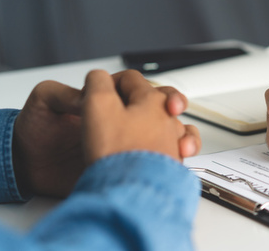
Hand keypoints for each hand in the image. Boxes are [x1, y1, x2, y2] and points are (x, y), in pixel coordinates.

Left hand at [13, 69, 199, 196]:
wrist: (30, 169)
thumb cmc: (36, 131)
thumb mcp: (44, 102)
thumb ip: (63, 93)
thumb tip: (87, 95)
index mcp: (105, 100)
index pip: (136, 87)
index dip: (149, 90)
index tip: (155, 97)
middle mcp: (120, 119)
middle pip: (159, 106)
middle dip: (173, 105)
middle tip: (174, 110)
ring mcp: (127, 142)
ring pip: (167, 131)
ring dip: (181, 132)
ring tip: (182, 142)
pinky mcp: (129, 163)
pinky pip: (160, 158)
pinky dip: (173, 157)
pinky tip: (177, 158)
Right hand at [81, 70, 199, 163]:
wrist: (133, 191)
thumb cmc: (118, 151)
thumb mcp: (98, 105)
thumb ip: (97, 83)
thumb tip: (99, 77)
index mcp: (152, 100)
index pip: (130, 79)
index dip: (107, 83)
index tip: (93, 95)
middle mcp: (169, 119)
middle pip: (155, 99)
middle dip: (137, 99)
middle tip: (120, 105)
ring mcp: (173, 142)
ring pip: (168, 123)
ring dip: (155, 123)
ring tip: (139, 129)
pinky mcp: (171, 164)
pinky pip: (175, 147)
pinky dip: (165, 144)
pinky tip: (152, 149)